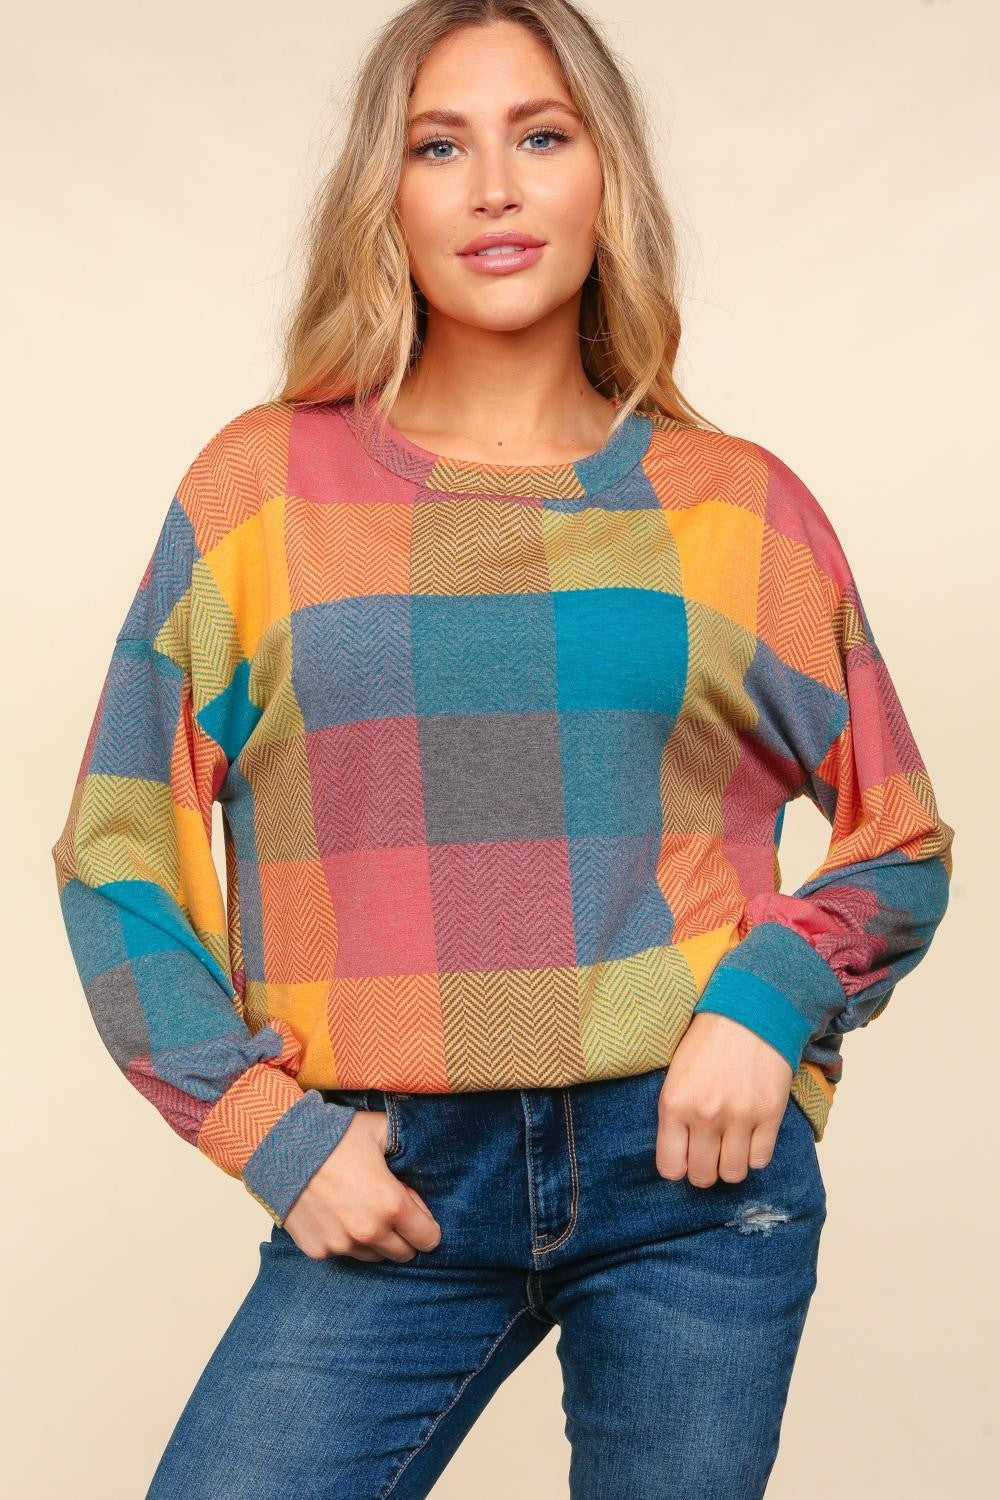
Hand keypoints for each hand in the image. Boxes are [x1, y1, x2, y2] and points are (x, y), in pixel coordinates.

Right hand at [283, 1108, 441, 1261]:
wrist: (280, 1144)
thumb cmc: (332, 1135)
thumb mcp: (381, 1129)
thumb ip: (409, 1149)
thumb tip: (425, 1161)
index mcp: (391, 1204)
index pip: (429, 1238)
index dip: (426, 1223)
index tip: (416, 1210)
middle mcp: (367, 1231)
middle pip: (403, 1253)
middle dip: (403, 1234)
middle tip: (388, 1208)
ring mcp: (340, 1244)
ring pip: (373, 1256)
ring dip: (375, 1239)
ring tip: (361, 1207)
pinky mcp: (317, 1250)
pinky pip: (343, 1253)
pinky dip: (345, 1239)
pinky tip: (337, 1212)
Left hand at [656, 1011, 793, 1186]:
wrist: (750, 1011)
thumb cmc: (708, 1040)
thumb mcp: (676, 1074)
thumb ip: (675, 1114)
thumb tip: (679, 1155)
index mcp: (674, 1103)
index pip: (670, 1167)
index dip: (678, 1167)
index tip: (684, 1158)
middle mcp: (705, 1115)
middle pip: (703, 1176)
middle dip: (705, 1170)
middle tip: (709, 1153)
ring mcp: (740, 1117)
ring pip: (734, 1173)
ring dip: (731, 1164)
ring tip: (730, 1145)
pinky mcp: (769, 1114)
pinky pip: (761, 1160)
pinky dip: (755, 1154)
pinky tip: (750, 1136)